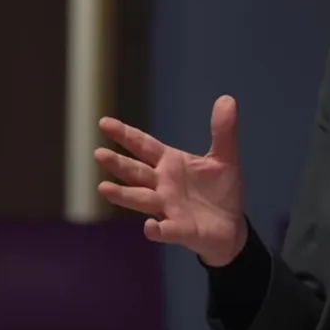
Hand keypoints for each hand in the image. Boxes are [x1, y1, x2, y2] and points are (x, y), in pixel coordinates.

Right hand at [95, 95, 247, 266]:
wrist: (231, 226)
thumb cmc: (220, 190)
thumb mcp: (224, 157)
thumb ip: (223, 131)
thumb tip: (227, 98)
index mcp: (170, 163)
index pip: (144, 146)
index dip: (125, 135)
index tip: (104, 123)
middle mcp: (162, 185)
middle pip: (136, 172)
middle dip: (118, 163)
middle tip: (98, 153)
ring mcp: (168, 209)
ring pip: (142, 199)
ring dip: (124, 195)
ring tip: (104, 188)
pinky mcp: (181, 230)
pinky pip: (166, 230)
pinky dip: (157, 229)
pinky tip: (149, 227)